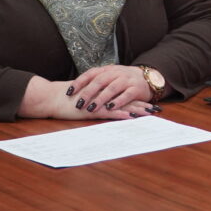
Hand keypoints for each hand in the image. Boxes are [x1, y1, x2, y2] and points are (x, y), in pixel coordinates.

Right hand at [19, 72, 155, 120]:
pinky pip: (110, 112)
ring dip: (137, 109)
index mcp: (103, 93)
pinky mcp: (93, 110)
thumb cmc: (67, 101)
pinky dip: (121, 114)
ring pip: (122, 105)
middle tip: (157, 109)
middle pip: (127, 99)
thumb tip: (104, 105)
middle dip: (143, 104)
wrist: (53, 98)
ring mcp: (99, 102)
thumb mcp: (85, 99)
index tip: (151, 103)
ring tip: (150, 113)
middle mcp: (103, 96)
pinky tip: (131, 117)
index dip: (138, 99)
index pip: (124, 95)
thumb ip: (96, 100)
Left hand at [68, 65, 157, 116]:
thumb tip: (75, 90)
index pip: (91, 74)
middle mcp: (116, 73)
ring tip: (91, 108)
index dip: (79, 82)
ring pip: (112, 88)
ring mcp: (127, 80)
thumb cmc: (124, 80)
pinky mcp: (136, 89)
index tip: (68, 92)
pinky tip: (110, 108)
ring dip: (101, 99)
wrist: (148, 77)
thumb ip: (96, 82)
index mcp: (107, 70)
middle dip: (88, 92)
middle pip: (100, 81)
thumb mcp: (110, 77)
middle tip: (79, 103)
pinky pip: (126, 95)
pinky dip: (118, 102)